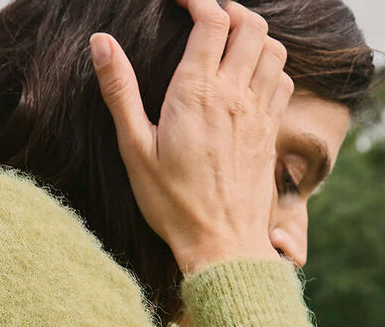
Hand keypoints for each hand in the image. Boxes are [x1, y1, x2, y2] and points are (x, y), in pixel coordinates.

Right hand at [91, 0, 292, 275]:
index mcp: (198, 93)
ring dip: (255, 36)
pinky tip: (251, 76)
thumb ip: (119, 91)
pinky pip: (283, 82)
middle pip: (252, 27)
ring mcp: (259, 114)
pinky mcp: (271, 133)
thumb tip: (100, 42)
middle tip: (208, 15)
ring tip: (230, 39)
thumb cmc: (173, 203)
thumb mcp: (134, 148)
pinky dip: (271, 66)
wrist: (223, 245)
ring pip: (274, 51)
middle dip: (232, 10)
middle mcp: (236, 96)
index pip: (213, 21)